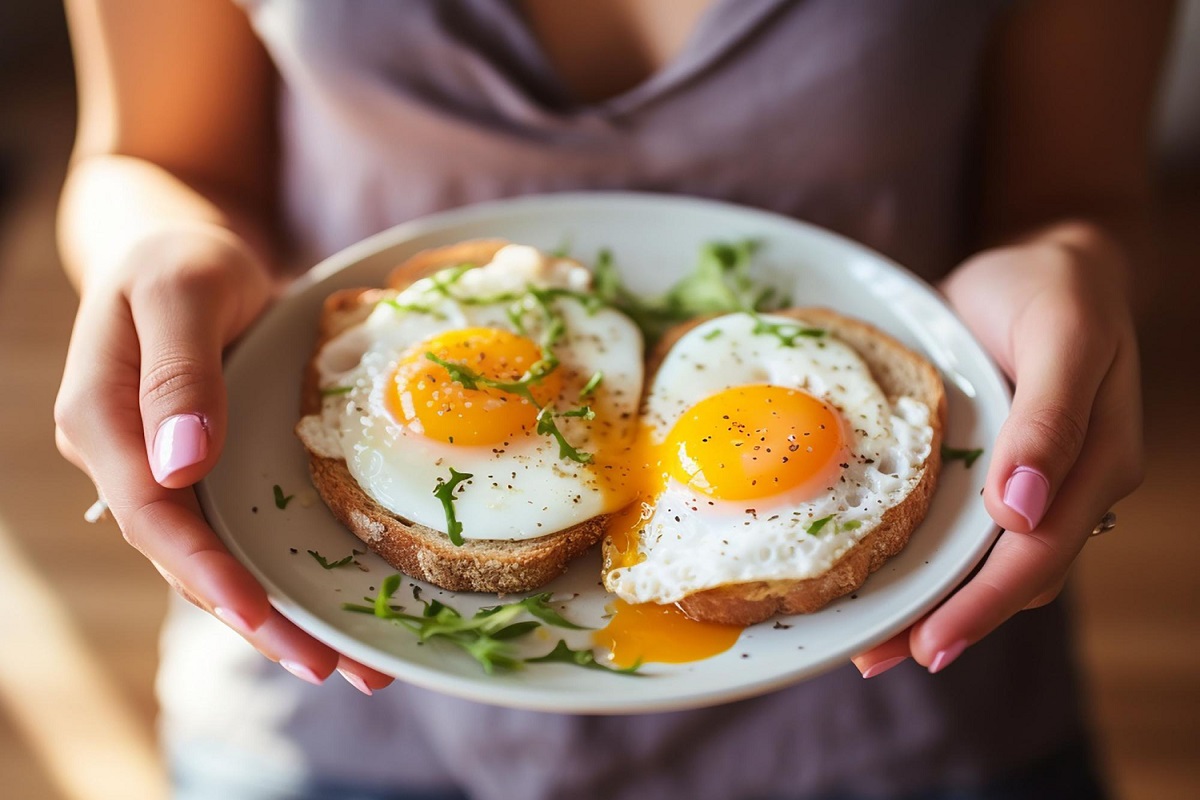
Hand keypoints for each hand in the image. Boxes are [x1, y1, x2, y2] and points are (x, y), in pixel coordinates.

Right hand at [55, 223, 391, 693]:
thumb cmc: (179, 256)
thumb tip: (179, 465)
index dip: (204, 569)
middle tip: (328, 665)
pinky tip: (336, 604)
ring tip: (348, 660)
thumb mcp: (181, 289)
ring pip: (218, 555)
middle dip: (254, 616)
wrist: (185, 249)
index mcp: (102, 418)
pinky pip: (243, 530)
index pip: (148, 512)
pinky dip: (285, 570)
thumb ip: (177, 369)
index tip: (263, 615)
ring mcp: (167, 470)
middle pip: (186, 555)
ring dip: (276, 611)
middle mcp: (128, 459)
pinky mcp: (207, 469)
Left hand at [852, 225, 1143, 676]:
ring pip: (986, 565)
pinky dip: (927, 560)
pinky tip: (880, 576)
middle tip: (876, 657)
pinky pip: (965, 531)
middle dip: (948, 622)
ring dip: (932, 604)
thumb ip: (1051, 416)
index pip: (1039, 554)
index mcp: (1096, 462)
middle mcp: (1066, 487)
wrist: (1044, 266)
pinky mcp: (994, 474)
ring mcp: (1031, 485)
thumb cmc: (1052, 289)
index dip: (983, 605)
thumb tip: (1021, 511)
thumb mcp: (1059, 332)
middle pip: (1010, 577)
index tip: (928, 643)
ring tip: (869, 640)